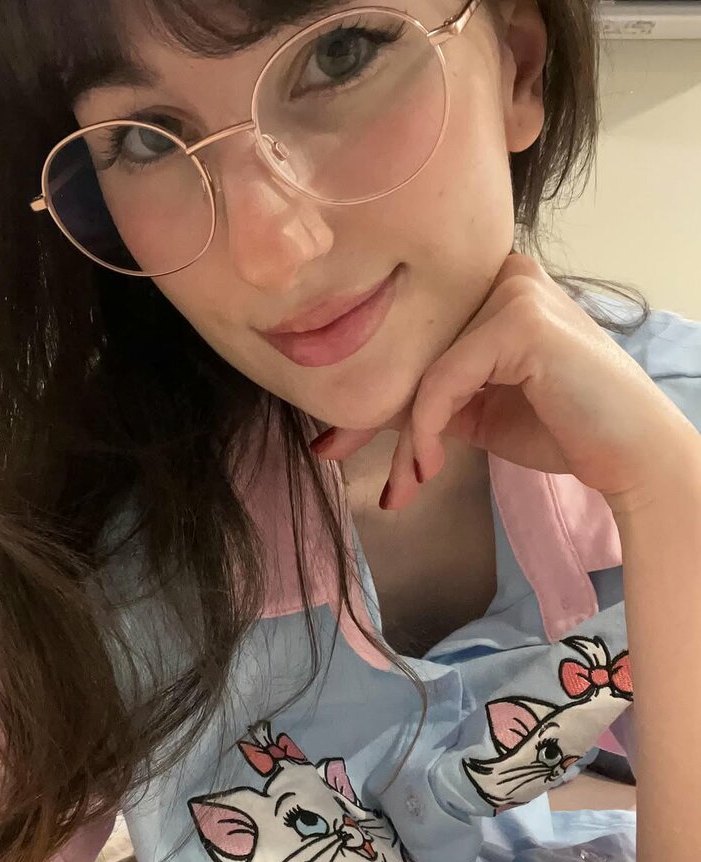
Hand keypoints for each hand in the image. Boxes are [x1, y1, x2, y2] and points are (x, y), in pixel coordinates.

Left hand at [311, 253, 697, 515]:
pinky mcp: (520, 320)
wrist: (630, 455)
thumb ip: (421, 399)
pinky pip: (443, 380)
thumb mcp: (473, 409)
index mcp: (490, 286)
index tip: (335, 442)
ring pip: (422, 369)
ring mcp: (513, 290)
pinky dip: (426, 429)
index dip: (371, 390)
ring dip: (404, 436)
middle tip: (332, 455)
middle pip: (410, 347)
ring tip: (404, 485)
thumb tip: (339, 422)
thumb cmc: (561, 428)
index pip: (414, 336)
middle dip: (368, 413)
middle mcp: (501, 274)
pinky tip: (432, 467)